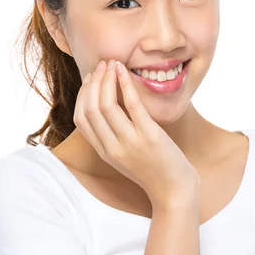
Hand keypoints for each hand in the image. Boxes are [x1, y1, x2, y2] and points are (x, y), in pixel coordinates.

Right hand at [73, 59, 199, 207]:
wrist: (174, 190)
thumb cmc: (152, 169)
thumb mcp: (124, 155)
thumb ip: (112, 135)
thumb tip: (108, 104)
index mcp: (104, 151)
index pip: (80, 119)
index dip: (82, 94)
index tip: (90, 78)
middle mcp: (112, 148)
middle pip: (90, 108)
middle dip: (93, 82)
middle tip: (101, 65)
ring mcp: (130, 142)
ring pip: (106, 105)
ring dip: (106, 79)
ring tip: (112, 64)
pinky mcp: (149, 136)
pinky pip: (132, 105)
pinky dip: (125, 84)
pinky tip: (123, 71)